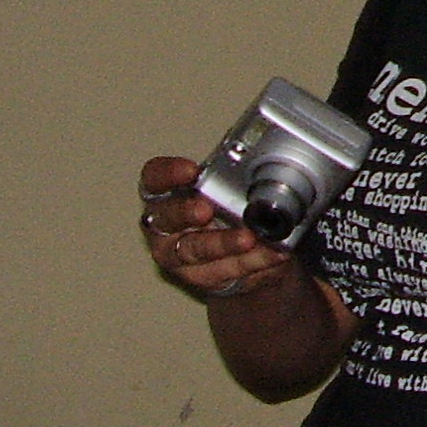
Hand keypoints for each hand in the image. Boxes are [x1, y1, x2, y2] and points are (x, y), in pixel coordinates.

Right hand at [137, 155, 294, 302]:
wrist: (239, 249)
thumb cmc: (225, 206)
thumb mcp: (226, 184)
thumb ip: (233, 171)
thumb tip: (262, 150)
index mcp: (166, 193)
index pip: (155, 179)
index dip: (167, 174)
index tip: (190, 170)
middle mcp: (165, 225)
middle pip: (166, 219)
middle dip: (185, 213)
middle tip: (205, 210)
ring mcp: (179, 255)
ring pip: (194, 250)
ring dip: (222, 244)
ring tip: (249, 238)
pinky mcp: (204, 276)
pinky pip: (226, 271)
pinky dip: (252, 261)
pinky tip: (272, 252)